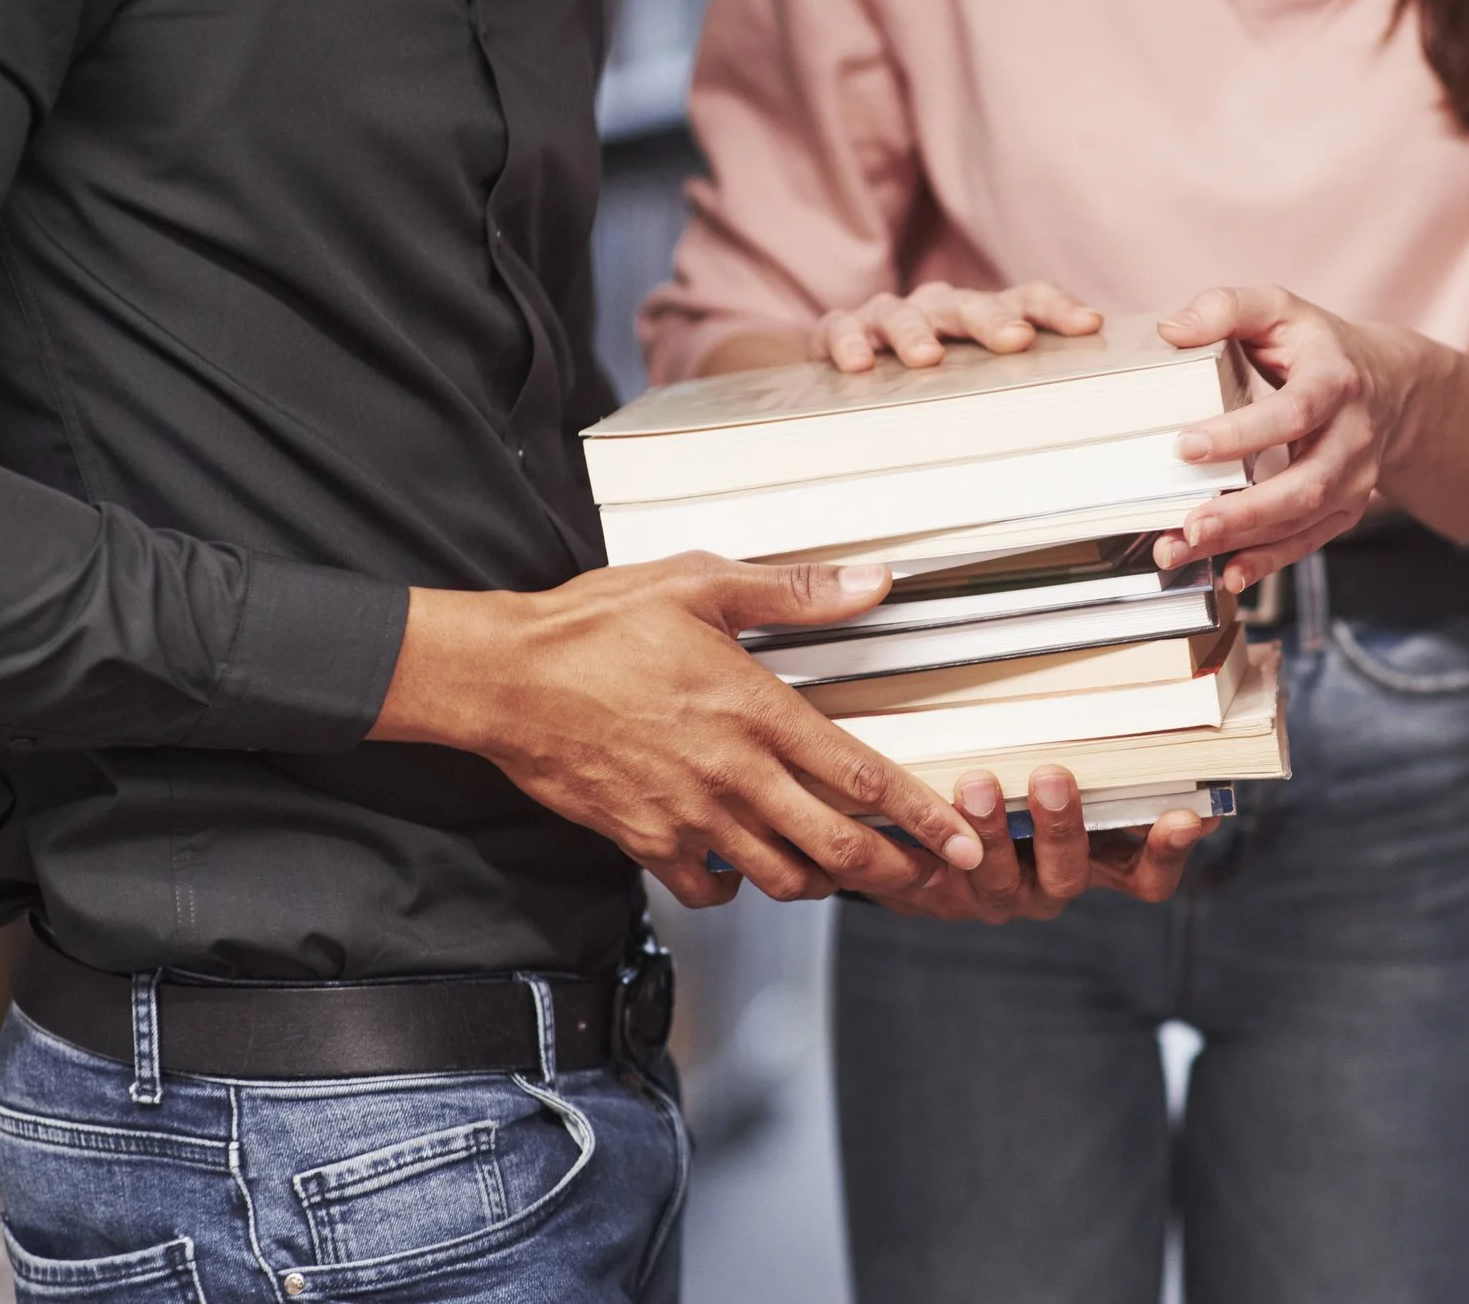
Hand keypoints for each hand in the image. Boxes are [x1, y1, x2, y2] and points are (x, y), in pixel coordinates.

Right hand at [371, 555, 985, 909]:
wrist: (505, 678)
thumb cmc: (598, 625)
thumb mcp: (702, 584)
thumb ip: (795, 591)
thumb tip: (874, 581)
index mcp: (757, 712)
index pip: (861, 777)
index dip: (922, 816)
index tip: (963, 839)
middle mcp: (732, 776)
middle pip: (835, 850)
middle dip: (894, 873)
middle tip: (930, 880)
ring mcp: (689, 817)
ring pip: (780, 878)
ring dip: (821, 880)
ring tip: (843, 870)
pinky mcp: (646, 841)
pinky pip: (709, 888)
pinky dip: (736, 885)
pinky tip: (744, 862)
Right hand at [812, 281, 1103, 372]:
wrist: (851, 355)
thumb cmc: (929, 370)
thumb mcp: (975, 373)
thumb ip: (1019, 383)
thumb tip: (1080, 416)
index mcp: (980, 313)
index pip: (1026, 298)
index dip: (1057, 309)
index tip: (1088, 326)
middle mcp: (939, 306)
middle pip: (968, 305)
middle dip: (993, 320)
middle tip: (1015, 339)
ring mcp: (890, 315)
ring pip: (902, 314)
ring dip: (915, 334)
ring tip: (926, 358)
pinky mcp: (844, 329)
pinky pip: (843, 330)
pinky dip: (849, 343)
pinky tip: (859, 363)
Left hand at [867, 769, 1216, 922]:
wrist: (927, 829)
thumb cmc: (1020, 781)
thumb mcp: (1076, 768)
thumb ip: (1118, 753)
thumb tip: (1182, 708)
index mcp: (1095, 862)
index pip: (1147, 876)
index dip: (1166, 851)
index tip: (1187, 815)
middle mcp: (1049, 884)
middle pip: (1071, 873)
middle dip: (1061, 827)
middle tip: (1052, 777)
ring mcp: (993, 893)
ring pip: (998, 878)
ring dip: (990, 830)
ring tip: (977, 782)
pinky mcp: (936, 893)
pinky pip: (932, 879)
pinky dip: (930, 842)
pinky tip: (921, 805)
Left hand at [1155, 285, 1422, 590]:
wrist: (1387, 385)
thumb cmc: (1317, 347)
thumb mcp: (1278, 310)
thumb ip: (1226, 308)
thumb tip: (1172, 330)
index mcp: (1335, 381)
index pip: (1293, 412)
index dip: (1242, 433)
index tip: (1186, 446)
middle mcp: (1353, 437)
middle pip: (1305, 483)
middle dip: (1246, 510)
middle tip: (1189, 524)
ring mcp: (1354, 479)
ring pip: (1303, 520)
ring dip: (1244, 542)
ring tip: (1185, 549)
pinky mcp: (1345, 508)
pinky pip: (1308, 542)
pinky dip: (1268, 561)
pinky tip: (1228, 574)